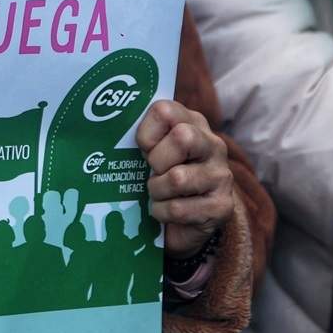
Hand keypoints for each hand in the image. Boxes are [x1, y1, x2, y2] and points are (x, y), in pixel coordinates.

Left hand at [136, 99, 233, 258]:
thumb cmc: (164, 179)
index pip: (164, 110)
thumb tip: (111, 132)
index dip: (146, 133)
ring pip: (178, 178)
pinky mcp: (221, 206)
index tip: (146, 150)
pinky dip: (163, 213)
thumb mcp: (154, 152)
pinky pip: (178, 209)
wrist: (190, 222)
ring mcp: (221, 176)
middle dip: (158, 160)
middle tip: (154, 173)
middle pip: (183, 137)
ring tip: (159, 194)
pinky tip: (167, 212)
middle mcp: (213, 145)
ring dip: (157, 192)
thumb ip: (144, 138)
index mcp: (193, 123)